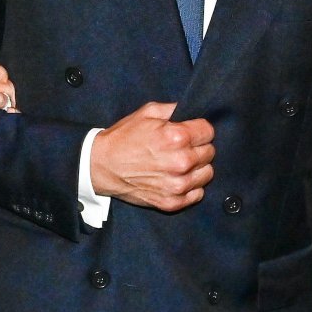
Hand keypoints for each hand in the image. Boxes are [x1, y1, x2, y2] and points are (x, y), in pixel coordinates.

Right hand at [89, 103, 213, 211]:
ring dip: (197, 168)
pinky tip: (177, 179)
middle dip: (198, 148)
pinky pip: (197, 194)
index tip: (189, 132)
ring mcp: (177, 185)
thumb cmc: (124, 138)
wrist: (101, 166)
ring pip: (207, 174)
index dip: (199, 130)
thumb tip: (192, 109)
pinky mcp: (172, 202)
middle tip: (181, 148)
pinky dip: (191, 187)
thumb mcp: (147, 112)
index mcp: (177, 137)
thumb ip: (174, 109)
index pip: (209, 131)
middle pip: (210, 152)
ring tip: (180, 164)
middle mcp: (181, 162)